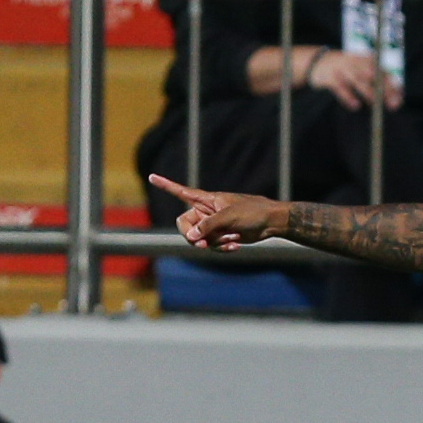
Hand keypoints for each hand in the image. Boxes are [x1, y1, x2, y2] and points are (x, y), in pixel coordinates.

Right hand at [148, 175, 285, 250]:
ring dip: (214, 243)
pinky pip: (212, 246)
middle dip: (193, 236)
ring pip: (199, 239)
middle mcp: (205, 211)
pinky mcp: (221, 235)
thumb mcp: (229, 217)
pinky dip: (222, 247)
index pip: (181, 191)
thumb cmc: (251, 212)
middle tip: (203, 244)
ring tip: (232, 238)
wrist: (270, 222)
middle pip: (185, 225)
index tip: (151, 176)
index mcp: (205, 200)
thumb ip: (208, 226)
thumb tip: (192, 236)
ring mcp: (213, 225)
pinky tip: (235, 245)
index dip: (166, 185)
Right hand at [307, 49, 402, 110]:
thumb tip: (397, 101)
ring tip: (375, 103)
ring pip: (357, 79)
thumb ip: (379, 84)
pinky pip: (340, 87)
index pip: (382, 72)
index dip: (391, 86)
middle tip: (391, 103)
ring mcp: (342, 68)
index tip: (398, 100)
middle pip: (372, 74)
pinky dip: (347, 96)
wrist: (317, 61)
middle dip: (383, 88)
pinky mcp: (330, 77)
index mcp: (365, 60)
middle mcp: (355, 62)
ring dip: (367, 92)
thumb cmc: (347, 70)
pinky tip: (355, 105)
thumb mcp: (362, 71)